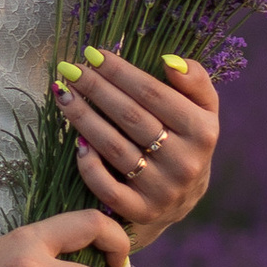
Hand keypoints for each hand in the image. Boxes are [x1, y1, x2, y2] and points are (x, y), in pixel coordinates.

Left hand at [55, 48, 218, 249]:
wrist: (183, 196)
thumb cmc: (186, 139)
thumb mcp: (203, 108)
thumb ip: (194, 80)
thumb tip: (170, 60)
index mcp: (202, 131)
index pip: (153, 94)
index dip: (120, 72)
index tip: (93, 54)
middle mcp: (185, 162)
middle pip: (130, 118)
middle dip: (96, 89)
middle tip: (71, 69)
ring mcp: (163, 190)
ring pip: (115, 149)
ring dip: (84, 119)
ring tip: (63, 94)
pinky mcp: (141, 211)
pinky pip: (107, 188)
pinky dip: (89, 165)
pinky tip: (75, 141)